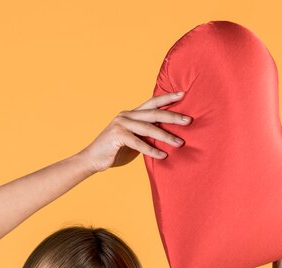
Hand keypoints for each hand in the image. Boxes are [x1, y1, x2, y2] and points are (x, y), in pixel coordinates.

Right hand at [77, 91, 191, 172]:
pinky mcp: (117, 135)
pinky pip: (139, 143)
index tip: (183, 94)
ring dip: (166, 136)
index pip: (152, 103)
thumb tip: (166, 135)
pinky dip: (152, 150)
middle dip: (173, 116)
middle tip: (189, 120)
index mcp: (131, 114)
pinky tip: (163, 155)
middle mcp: (126, 115)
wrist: (92, 159)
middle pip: (154, 113)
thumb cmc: (114, 151)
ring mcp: (121, 124)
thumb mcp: (134, 140)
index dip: (167, 98)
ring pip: (148, 128)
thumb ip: (146, 135)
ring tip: (180, 143)